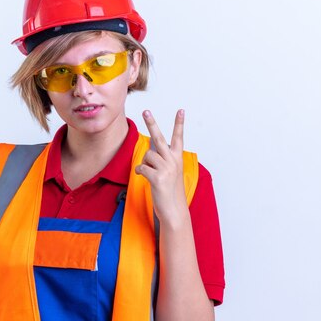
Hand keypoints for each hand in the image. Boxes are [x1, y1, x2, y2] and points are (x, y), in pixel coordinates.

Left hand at [135, 109, 187, 223]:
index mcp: (177, 158)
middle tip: (146, 111)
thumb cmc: (169, 191)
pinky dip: (140, 172)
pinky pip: (141, 167)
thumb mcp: (170, 173)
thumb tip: (149, 150)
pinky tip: (144, 177)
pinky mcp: (158, 178)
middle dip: (152, 123)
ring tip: (151, 173)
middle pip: (159, 137)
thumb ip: (162, 160)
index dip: (179, 124)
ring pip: (147, 155)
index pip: (178, 138)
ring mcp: (166, 168)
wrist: (174, 210)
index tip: (181, 110)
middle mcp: (173, 161)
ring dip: (144, 164)